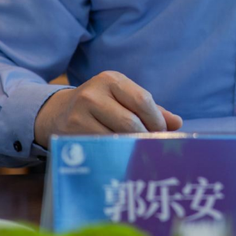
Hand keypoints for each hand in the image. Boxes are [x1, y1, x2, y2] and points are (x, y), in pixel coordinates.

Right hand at [33, 70, 181, 143]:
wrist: (57, 113)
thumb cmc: (100, 106)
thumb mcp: (122, 99)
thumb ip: (151, 110)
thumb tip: (177, 123)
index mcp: (112, 80)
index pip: (142, 99)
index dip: (156, 120)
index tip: (162, 134)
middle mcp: (95, 92)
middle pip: (130, 121)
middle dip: (145, 136)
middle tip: (152, 147)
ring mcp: (81, 112)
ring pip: (116, 136)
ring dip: (130, 147)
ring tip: (137, 151)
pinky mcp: (72, 130)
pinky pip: (102, 146)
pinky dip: (114, 153)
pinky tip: (119, 155)